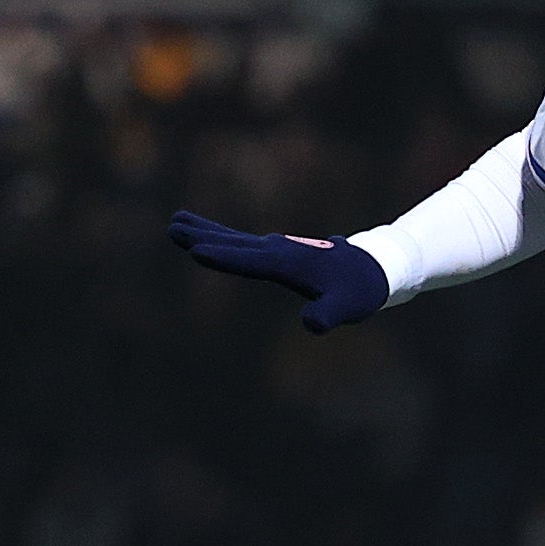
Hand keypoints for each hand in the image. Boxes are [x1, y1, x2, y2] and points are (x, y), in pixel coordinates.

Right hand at [167, 211, 388, 332]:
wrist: (372, 268)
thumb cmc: (359, 291)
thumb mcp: (347, 307)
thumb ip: (328, 314)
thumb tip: (311, 323)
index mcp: (290, 262)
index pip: (252, 261)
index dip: (225, 258)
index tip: (197, 251)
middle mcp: (279, 250)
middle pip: (235, 244)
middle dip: (204, 237)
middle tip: (172, 228)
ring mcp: (276, 248)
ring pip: (235, 239)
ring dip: (206, 231)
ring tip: (175, 222)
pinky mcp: (276, 252)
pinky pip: (242, 243)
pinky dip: (221, 237)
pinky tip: (203, 235)